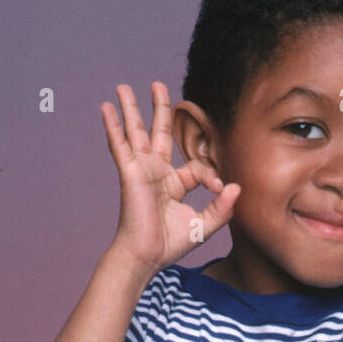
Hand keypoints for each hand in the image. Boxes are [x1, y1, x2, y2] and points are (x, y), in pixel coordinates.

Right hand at [100, 81, 239, 275]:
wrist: (147, 256)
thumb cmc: (170, 245)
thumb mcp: (205, 226)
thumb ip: (222, 207)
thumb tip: (236, 186)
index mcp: (174, 183)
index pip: (195, 165)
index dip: (211, 174)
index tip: (220, 188)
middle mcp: (156, 172)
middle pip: (159, 132)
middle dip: (160, 108)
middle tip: (157, 85)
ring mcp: (141, 170)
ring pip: (136, 132)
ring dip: (131, 108)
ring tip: (123, 86)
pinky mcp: (129, 173)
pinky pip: (120, 145)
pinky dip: (113, 126)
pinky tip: (106, 107)